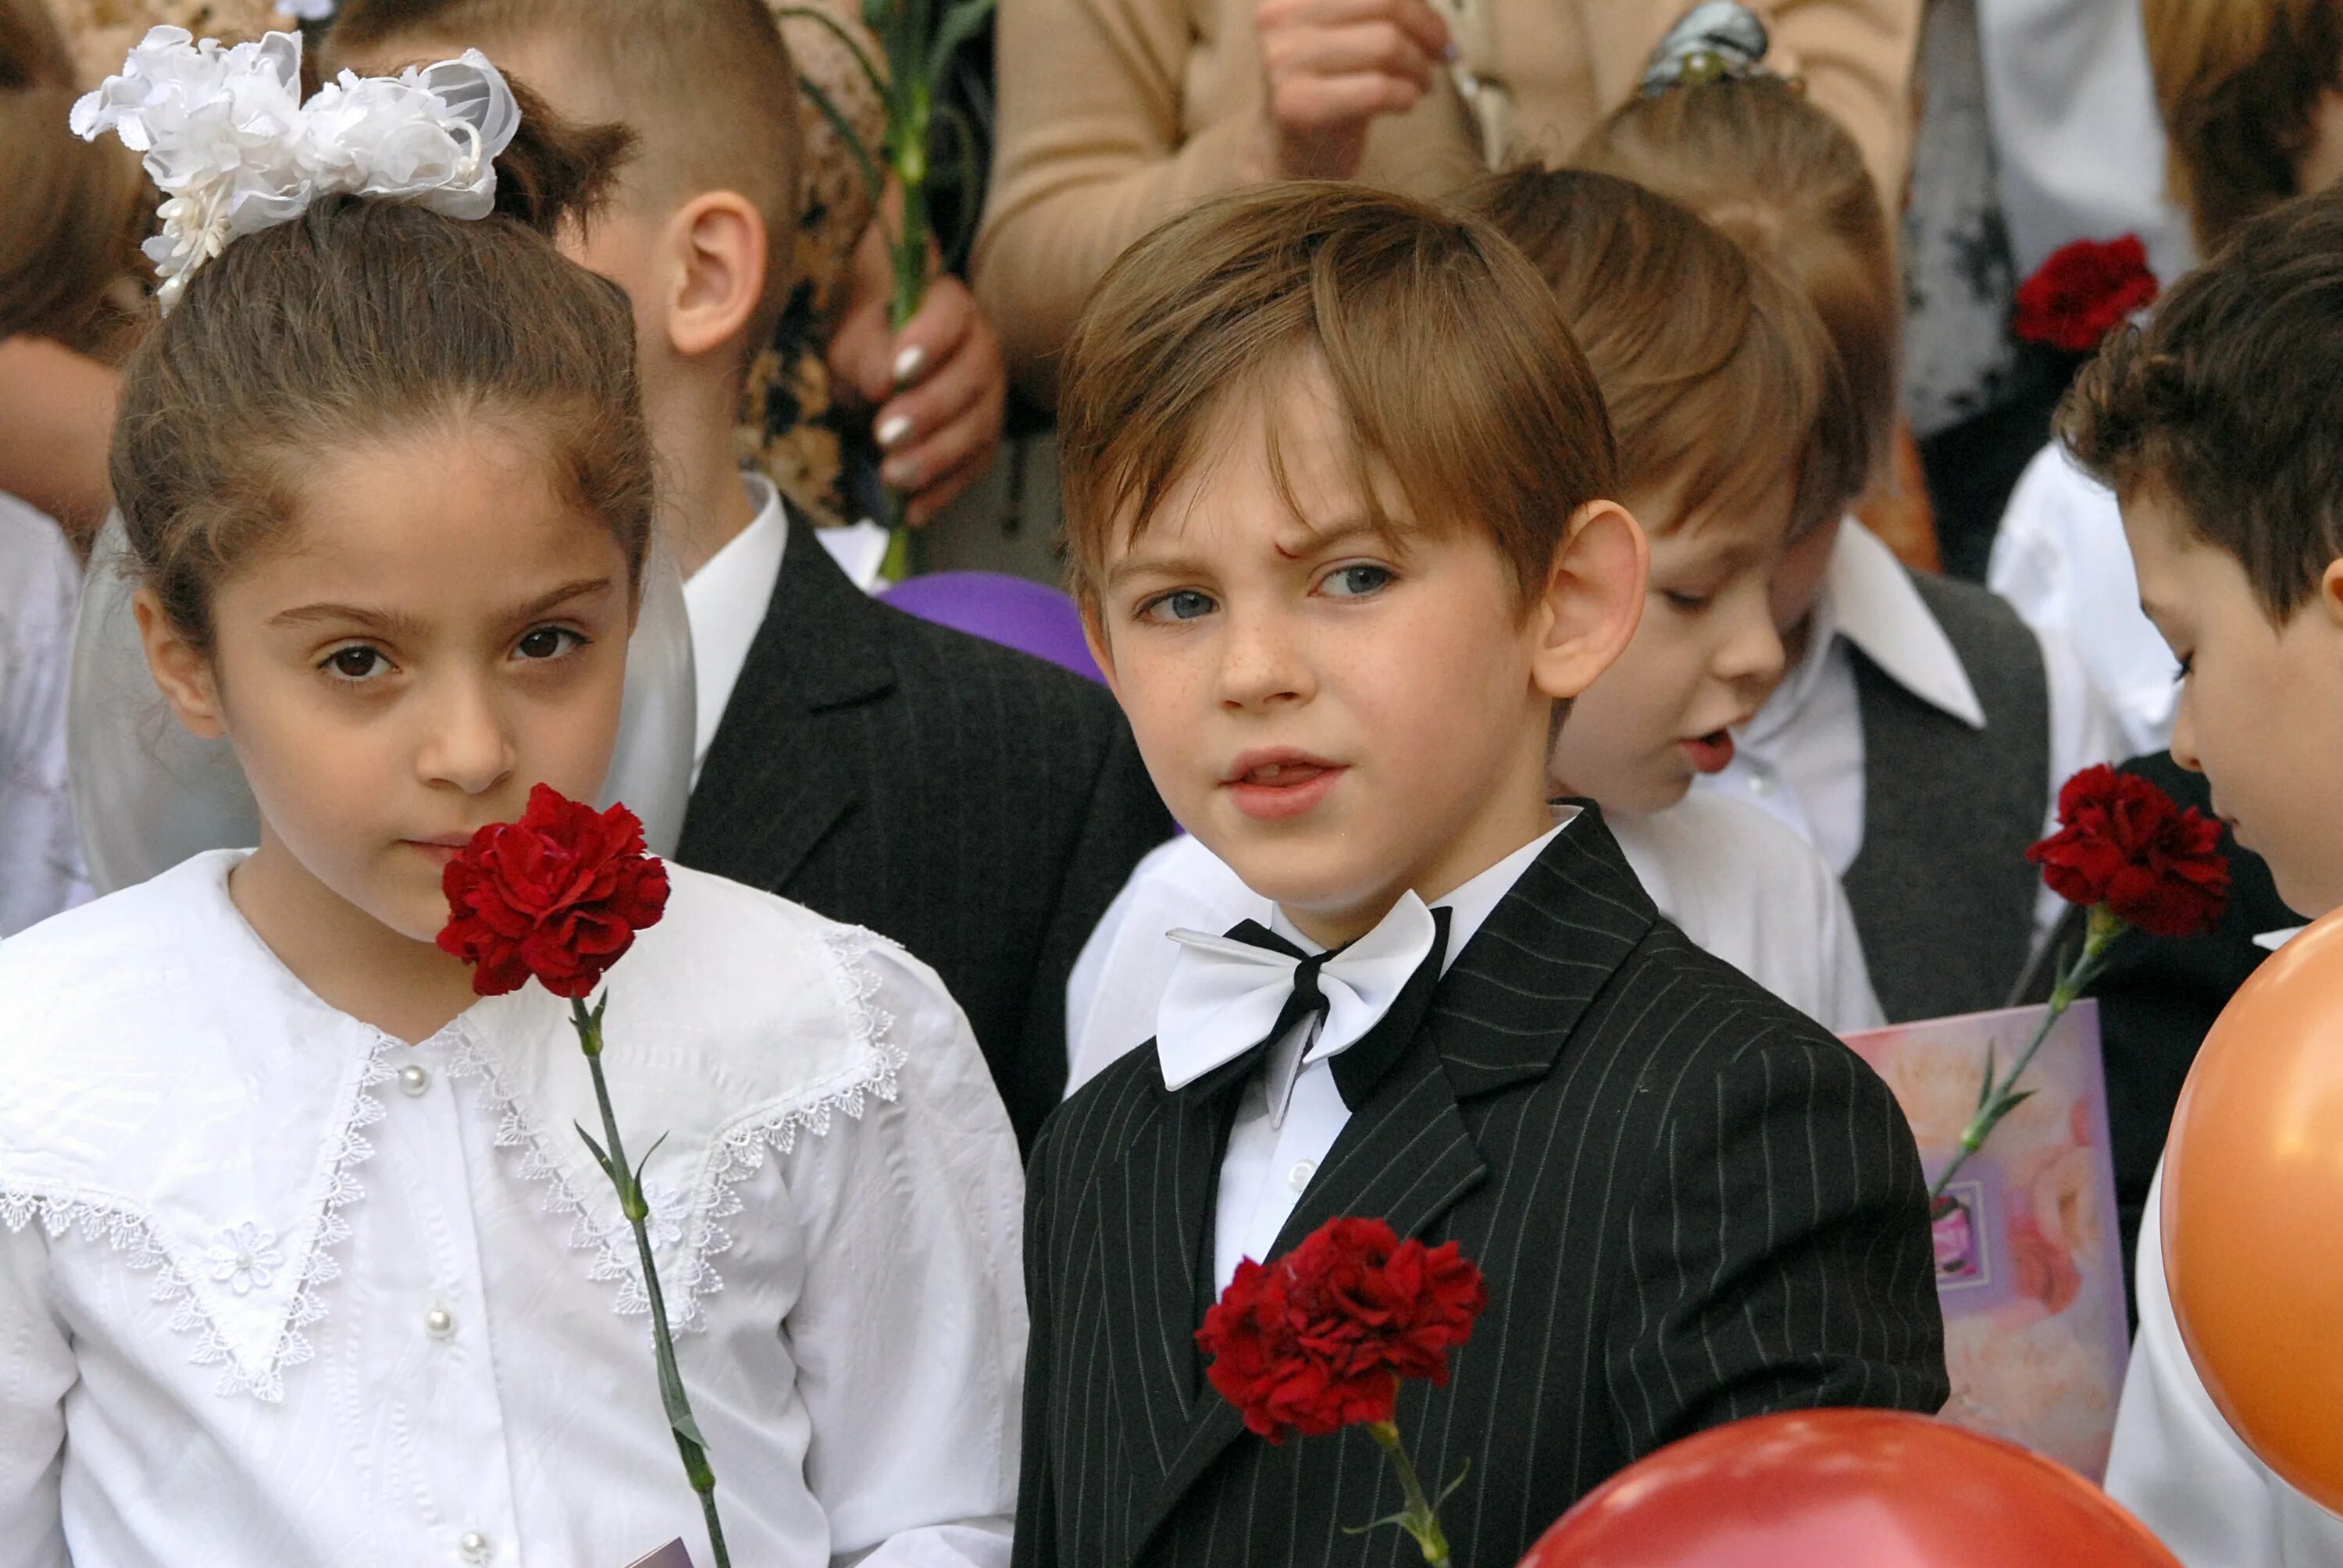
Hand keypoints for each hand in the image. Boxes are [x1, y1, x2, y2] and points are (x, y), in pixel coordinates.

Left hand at [828, 220, 1006, 526]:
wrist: (882, 381)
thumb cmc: (870, 353)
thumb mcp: (856, 346)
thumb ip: (869, 356)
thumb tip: (883, 383)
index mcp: (950, 308)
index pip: (951, 315)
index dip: (930, 341)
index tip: (898, 370)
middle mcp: (982, 350)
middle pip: (971, 378)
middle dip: (929, 410)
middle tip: (885, 434)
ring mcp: (989, 400)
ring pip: (978, 428)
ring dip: (936, 457)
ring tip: (893, 476)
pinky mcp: (983, 444)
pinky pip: (972, 469)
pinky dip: (943, 492)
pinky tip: (913, 510)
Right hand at [1252, 0, 1448, 180]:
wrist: (1292, 149)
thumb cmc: (1329, 84)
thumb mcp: (1347, 29)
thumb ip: (1379, 7)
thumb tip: (1431, 3)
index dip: (1417, 2)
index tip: (1437, 26)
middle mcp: (1278, 16)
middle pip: (1384, 2)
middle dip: (1428, 29)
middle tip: (1443, 52)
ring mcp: (1282, 60)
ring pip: (1385, 44)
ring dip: (1419, 67)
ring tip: (1423, 82)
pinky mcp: (1295, 104)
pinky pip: (1376, 89)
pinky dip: (1406, 95)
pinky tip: (1406, 101)